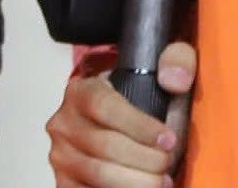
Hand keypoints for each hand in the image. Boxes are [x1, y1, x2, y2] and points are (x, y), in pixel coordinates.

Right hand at [48, 41, 195, 187]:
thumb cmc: (141, 96)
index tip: (169, 139)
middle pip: (104, 145)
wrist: (118, 121)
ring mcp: (60, 154)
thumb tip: (174, 79)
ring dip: (135, 182)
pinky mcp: (63, 181)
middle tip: (169, 162)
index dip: (140, 126)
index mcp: (82, 90)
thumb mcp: (162, 69)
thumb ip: (176, 60)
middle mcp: (64, 122)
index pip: (105, 107)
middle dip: (145, 159)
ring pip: (97, 173)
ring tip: (162, 181)